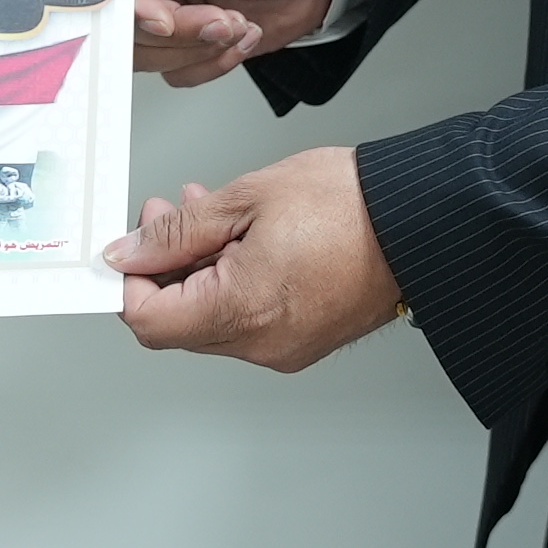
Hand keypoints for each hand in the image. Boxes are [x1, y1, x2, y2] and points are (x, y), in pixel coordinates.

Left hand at [104, 149, 400, 372]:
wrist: (417, 221)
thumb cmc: (349, 204)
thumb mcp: (245, 199)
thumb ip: (178, 231)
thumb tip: (130, 252)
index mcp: (243, 310)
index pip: (149, 319)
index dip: (130, 278)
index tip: (133, 242)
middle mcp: (262, 344)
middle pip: (177, 323)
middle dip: (163, 268)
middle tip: (169, 215)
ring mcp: (285, 348)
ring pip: (209, 320)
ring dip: (196, 271)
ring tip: (210, 216)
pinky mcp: (302, 341)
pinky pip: (244, 321)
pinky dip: (229, 283)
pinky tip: (239, 240)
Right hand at [105, 0, 346, 86]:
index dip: (129, 3)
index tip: (163, 15)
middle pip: (121, 22)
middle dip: (176, 31)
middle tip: (220, 19)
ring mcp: (164, 3)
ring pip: (145, 53)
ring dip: (197, 48)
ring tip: (236, 23)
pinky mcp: (184, 37)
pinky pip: (175, 70)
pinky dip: (211, 62)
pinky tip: (240, 33)